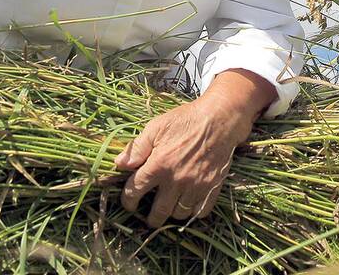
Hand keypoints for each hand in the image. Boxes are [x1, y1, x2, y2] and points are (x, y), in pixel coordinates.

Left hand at [114, 96, 253, 227]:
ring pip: (179, 214)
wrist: (219, 120)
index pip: (135, 191)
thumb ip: (137, 148)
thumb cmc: (185, 121)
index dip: (128, 201)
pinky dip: (193, 211)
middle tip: (149, 216)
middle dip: (151, 218)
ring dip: (172, 212)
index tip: (129, 203)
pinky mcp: (212, 189)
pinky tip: (188, 203)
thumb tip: (119, 164)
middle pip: (158, 213)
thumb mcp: (156, 127)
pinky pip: (200, 212)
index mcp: (158, 165)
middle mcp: (176, 180)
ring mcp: (195, 187)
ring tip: (169, 206)